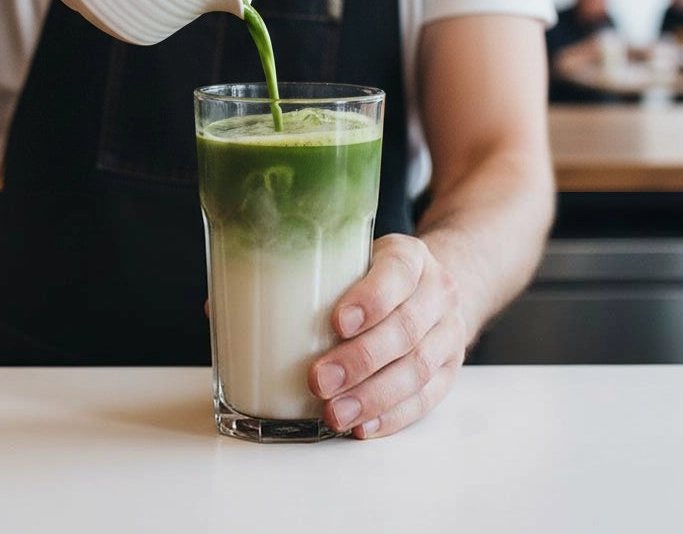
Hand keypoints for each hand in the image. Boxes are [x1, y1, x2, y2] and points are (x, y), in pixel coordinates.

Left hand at [309, 233, 466, 438]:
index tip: (337, 323)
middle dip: (360, 359)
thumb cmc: (375, 274)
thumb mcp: (353, 257)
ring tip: (335, 412)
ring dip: (373, 396)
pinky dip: (393, 415)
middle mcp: (438, 291)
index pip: (398, 273)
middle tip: (319, 380)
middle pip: (406, 328)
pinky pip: (427, 397)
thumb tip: (232, 307)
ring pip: (418, 368)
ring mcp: (450, 332)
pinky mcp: (450, 369)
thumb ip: (314, 274)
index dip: (371, 299)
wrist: (429, 287)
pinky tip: (363, 425)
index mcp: (411, 256)